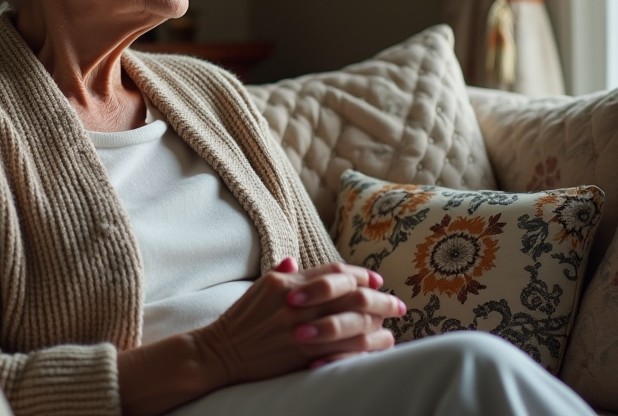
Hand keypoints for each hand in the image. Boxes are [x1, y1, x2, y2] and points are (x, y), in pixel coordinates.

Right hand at [191, 258, 403, 387]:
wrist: (219, 351)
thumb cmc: (240, 320)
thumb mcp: (258, 288)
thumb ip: (283, 275)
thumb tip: (298, 264)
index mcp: (286, 282)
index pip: (334, 273)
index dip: (360, 276)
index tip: (377, 282)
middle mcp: (294, 302)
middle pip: (349, 295)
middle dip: (379, 300)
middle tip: (398, 304)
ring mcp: (297, 328)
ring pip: (350, 323)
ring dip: (376, 325)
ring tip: (392, 327)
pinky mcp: (299, 354)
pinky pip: (339, 350)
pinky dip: (361, 350)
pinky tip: (374, 349)